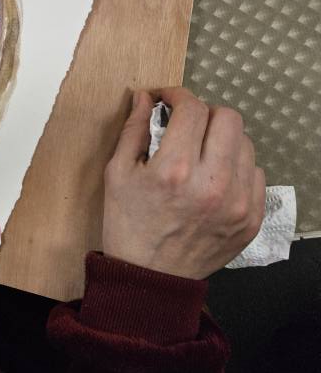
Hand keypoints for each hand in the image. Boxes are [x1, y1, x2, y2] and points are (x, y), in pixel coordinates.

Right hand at [103, 87, 264, 279]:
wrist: (150, 277)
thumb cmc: (129, 225)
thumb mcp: (117, 173)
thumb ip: (134, 129)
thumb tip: (146, 97)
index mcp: (174, 170)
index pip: (191, 108)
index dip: (178, 95)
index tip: (168, 99)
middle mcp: (211, 184)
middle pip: (228, 118)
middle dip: (204, 113)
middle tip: (187, 125)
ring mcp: (237, 203)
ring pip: (245, 143)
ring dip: (222, 139)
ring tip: (201, 153)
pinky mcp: (251, 218)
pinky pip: (255, 173)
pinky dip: (235, 168)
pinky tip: (214, 178)